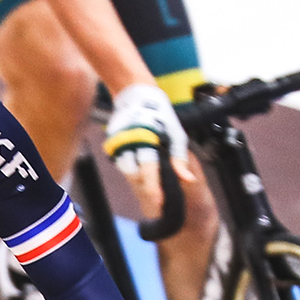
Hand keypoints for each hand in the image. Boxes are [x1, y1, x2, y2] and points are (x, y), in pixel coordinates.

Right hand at [103, 82, 194, 216]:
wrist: (137, 95)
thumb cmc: (161, 116)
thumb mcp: (177, 135)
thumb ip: (180, 159)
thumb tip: (188, 180)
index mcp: (148, 140)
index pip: (149, 171)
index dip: (154, 189)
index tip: (159, 203)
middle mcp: (129, 143)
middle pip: (134, 176)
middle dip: (145, 187)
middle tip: (158, 196)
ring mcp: (117, 143)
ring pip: (126, 171)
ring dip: (137, 178)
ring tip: (149, 180)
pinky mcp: (111, 143)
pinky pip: (120, 162)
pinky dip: (131, 167)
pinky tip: (139, 165)